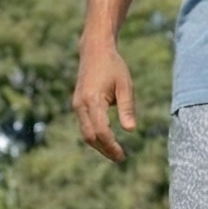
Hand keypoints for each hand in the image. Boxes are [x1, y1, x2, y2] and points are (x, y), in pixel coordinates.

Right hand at [74, 43, 137, 161]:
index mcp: (93, 100)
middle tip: (120, 158)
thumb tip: (130, 130)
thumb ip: (127, 108)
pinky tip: (107, 139)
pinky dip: (95, 135)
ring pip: (85, 133)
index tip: (122, 155)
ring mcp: (77, 105)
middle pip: (90, 136)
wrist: (94, 50)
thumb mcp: (125, 85)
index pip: (101, 130)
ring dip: (99, 145)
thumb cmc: (113, 66)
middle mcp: (81, 105)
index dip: (111, 145)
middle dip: (104, 150)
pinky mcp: (77, 104)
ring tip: (115, 152)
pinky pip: (84, 125)